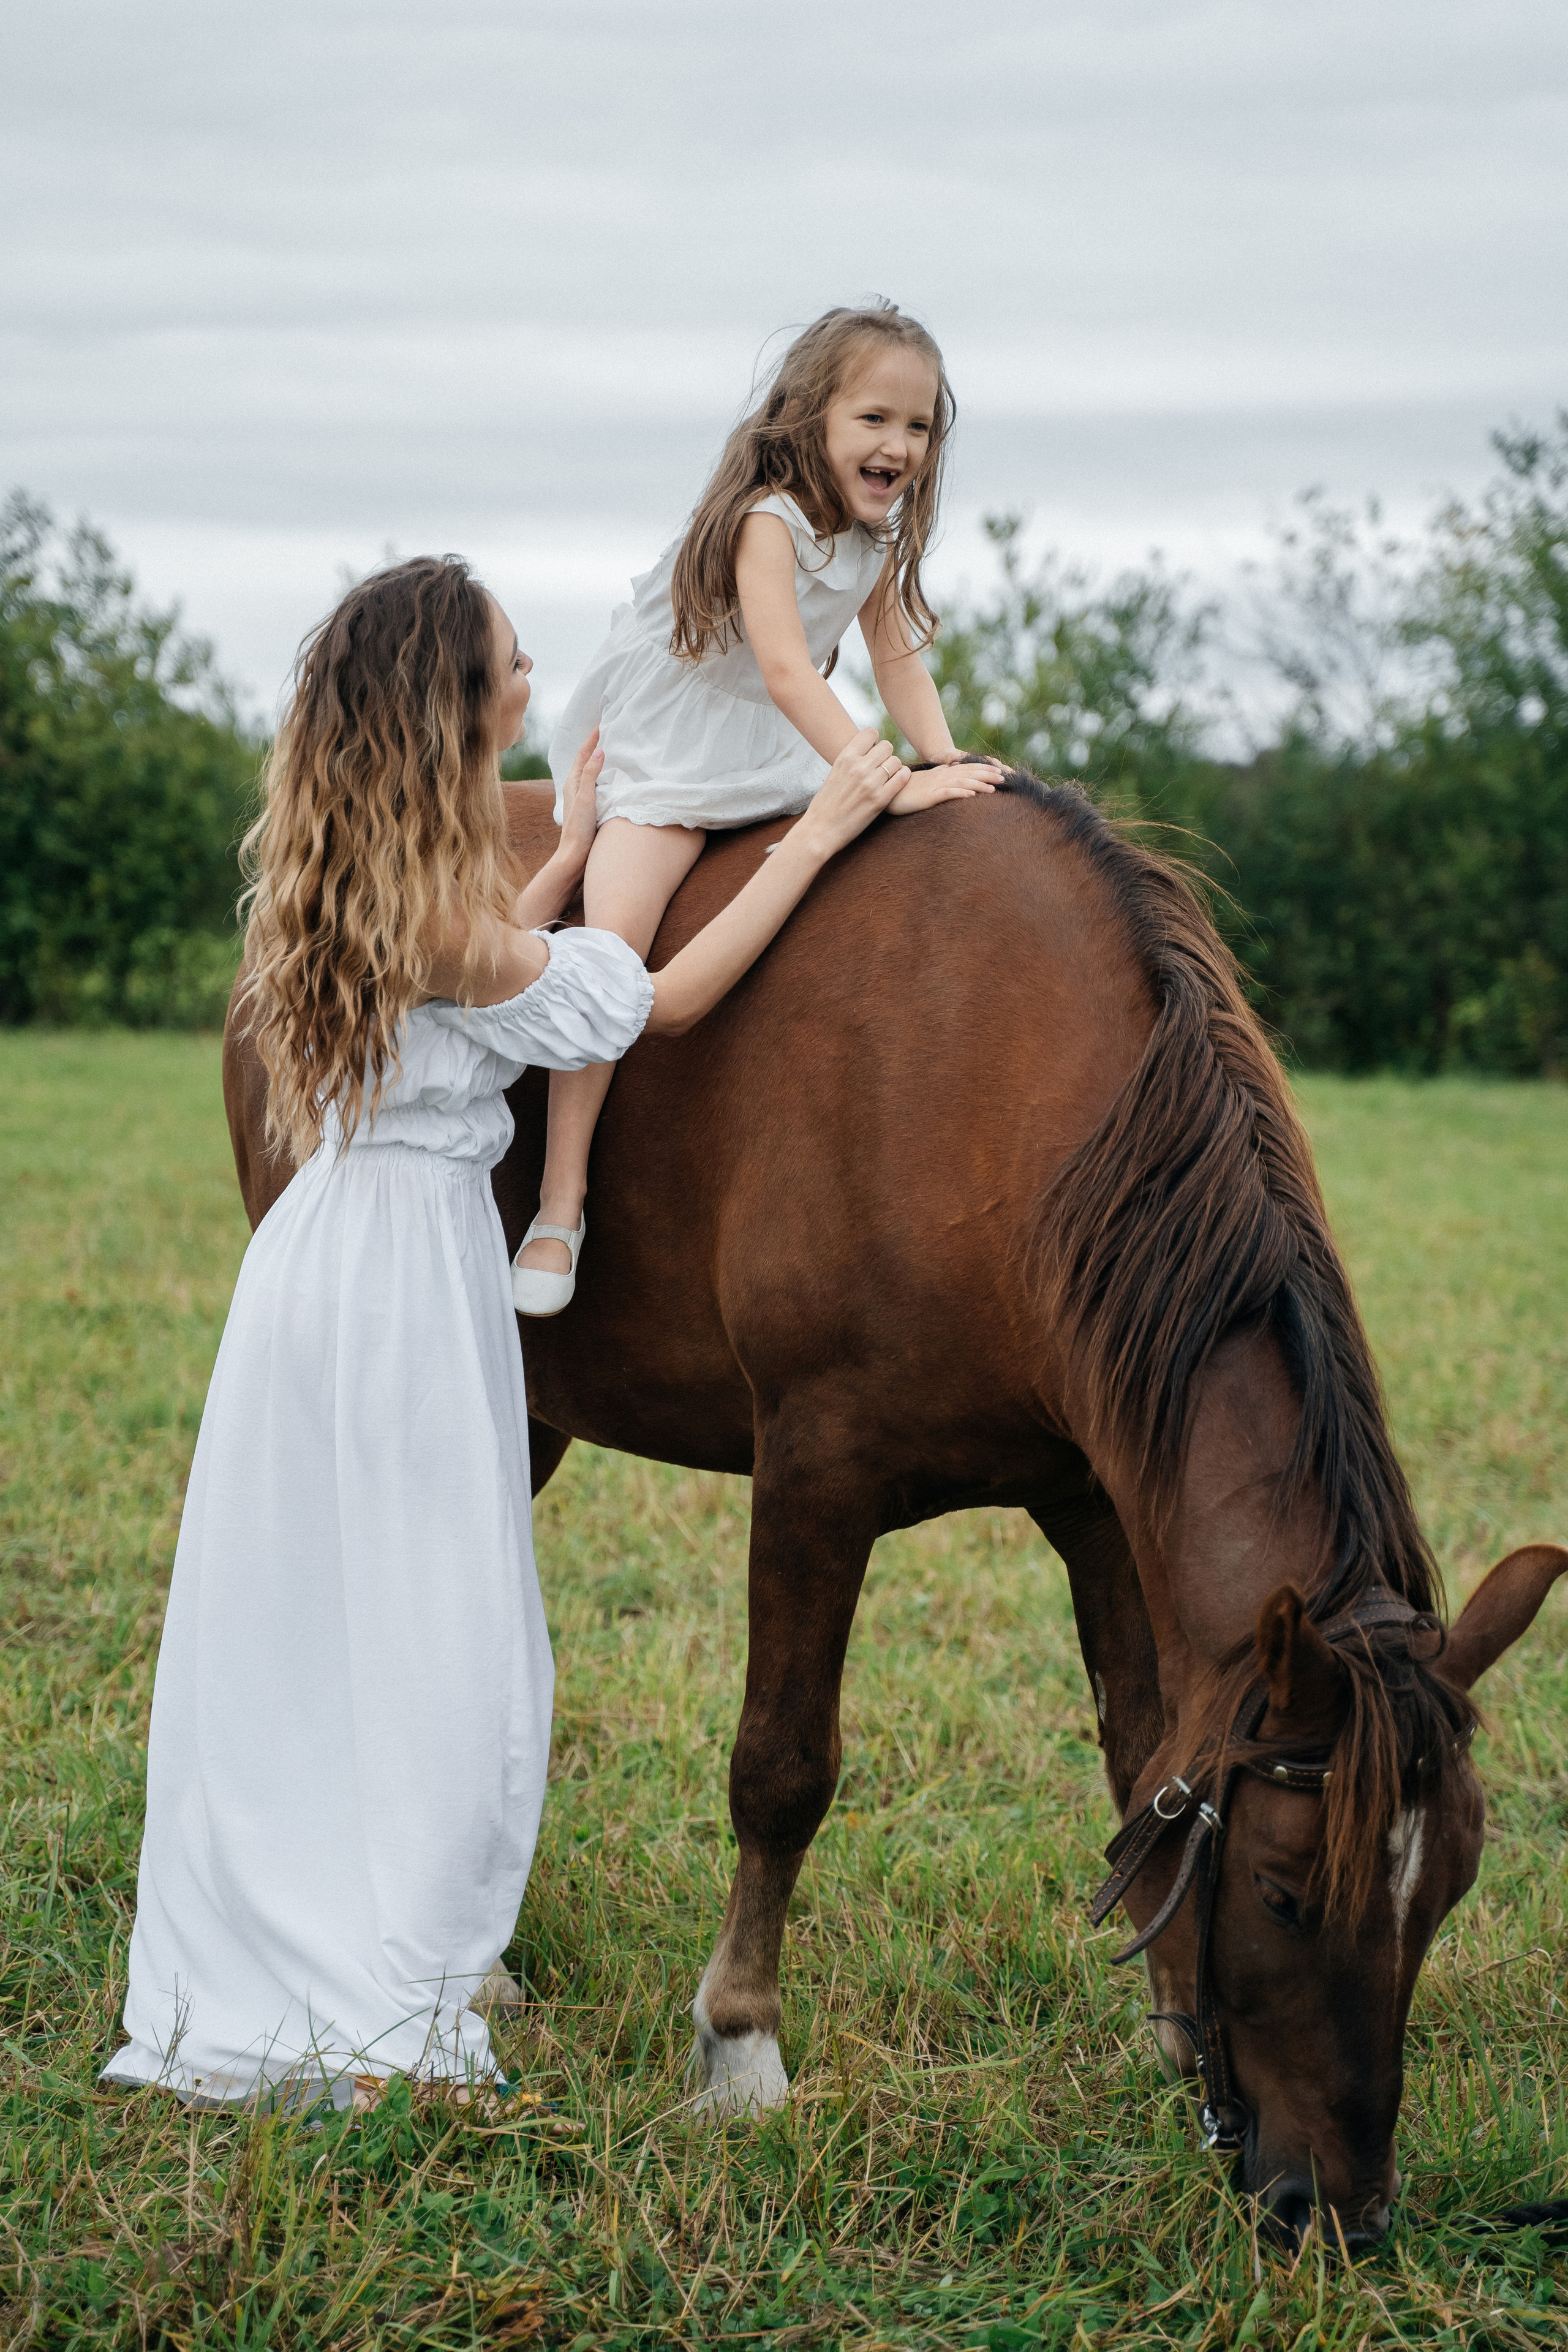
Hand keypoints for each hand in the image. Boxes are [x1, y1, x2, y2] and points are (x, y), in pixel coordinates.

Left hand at [557, 730, 602, 871]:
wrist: (575, 856)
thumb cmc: (578, 829)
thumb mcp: (585, 798)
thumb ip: (590, 774)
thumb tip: (599, 750)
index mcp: (572, 783)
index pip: (583, 754)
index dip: (592, 738)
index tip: (602, 723)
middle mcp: (576, 788)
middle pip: (587, 761)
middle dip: (597, 746)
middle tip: (610, 732)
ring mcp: (583, 798)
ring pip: (593, 773)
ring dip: (602, 761)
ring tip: (615, 750)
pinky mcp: (591, 808)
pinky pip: (599, 785)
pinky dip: (606, 776)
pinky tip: (615, 778)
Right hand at [798, 728, 912, 856]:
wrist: (820, 830)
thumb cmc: (826, 804)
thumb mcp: (834, 773)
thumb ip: (851, 760)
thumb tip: (869, 749)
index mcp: (845, 758)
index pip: (870, 733)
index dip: (874, 741)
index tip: (871, 752)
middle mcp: (858, 767)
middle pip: (887, 746)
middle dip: (885, 755)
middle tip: (880, 768)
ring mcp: (871, 783)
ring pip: (896, 761)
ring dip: (894, 768)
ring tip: (886, 778)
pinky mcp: (881, 799)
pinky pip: (902, 777)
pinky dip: (902, 777)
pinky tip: (896, 783)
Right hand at [888, 765, 999, 814]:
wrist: (887, 791)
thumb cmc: (905, 788)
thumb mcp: (925, 781)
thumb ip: (937, 774)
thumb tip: (947, 769)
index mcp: (942, 773)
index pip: (967, 768)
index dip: (984, 769)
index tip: (999, 772)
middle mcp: (941, 777)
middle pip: (968, 773)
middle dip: (987, 775)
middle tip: (1004, 778)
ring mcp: (935, 785)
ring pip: (961, 782)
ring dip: (978, 784)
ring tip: (994, 788)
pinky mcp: (929, 796)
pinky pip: (947, 793)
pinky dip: (960, 793)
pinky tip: (972, 795)